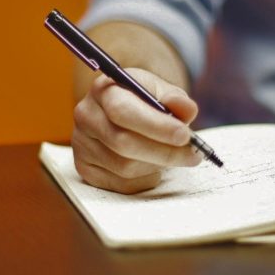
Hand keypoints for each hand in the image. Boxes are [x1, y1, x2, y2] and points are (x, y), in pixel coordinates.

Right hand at [72, 68, 201, 192]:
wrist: (121, 113)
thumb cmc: (143, 101)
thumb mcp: (160, 91)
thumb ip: (175, 98)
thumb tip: (186, 110)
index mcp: (103, 90)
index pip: (123, 111)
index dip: (155, 126)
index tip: (184, 135)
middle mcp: (86, 116)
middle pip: (123, 143)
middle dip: (164, 152)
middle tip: (193, 154)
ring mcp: (82, 145)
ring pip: (125, 168)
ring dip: (157, 165)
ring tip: (173, 156)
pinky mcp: (86, 169)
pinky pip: (122, 184)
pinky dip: (146, 178)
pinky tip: (152, 165)